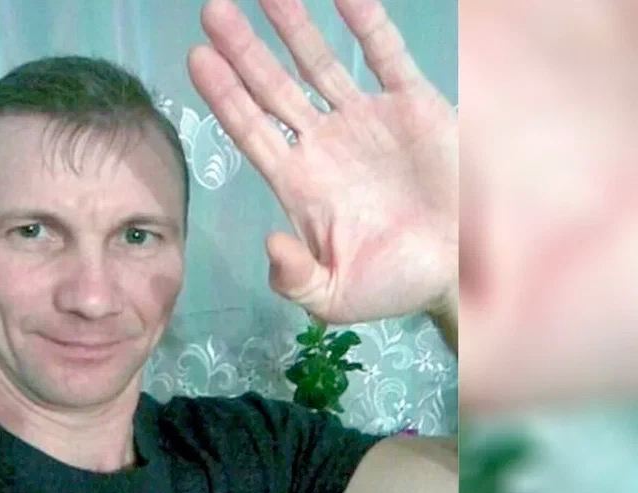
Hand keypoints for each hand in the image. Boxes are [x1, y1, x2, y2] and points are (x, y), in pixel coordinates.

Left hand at [188, 0, 456, 324]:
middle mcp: (323, 144)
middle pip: (272, 87)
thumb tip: (267, 243)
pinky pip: (384, 56)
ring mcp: (364, 120)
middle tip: (212, 11)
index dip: (223, 95)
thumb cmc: (394, 284)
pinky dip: (365, 23)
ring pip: (319, 64)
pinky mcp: (411, 106)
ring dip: (292, 28)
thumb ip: (294, 277)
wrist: (464, 273)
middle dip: (243, 51)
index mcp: (298, 183)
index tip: (197, 57)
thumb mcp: (334, 296)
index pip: (250, 129)